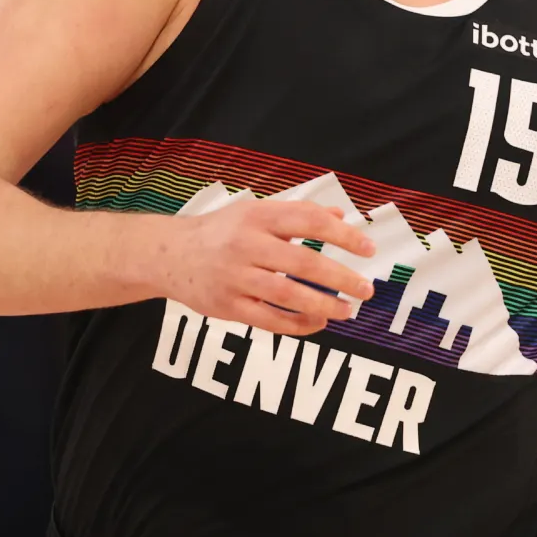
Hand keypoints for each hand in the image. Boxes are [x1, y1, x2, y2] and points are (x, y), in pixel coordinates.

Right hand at [163, 201, 376, 335]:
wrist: (168, 255)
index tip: (368, 248)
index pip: (309, 220)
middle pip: (302, 261)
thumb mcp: (255, 212)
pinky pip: (269, 320)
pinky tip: (318, 323)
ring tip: (347, 310)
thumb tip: (340, 215)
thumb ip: (297, 214)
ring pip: (288, 295)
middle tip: (366, 289)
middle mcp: (246, 244)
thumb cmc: (221, 231)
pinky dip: (298, 325)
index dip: (343, 235)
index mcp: (258, 216)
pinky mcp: (227, 306)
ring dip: (324, 305)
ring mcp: (235, 277)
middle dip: (340, 277)